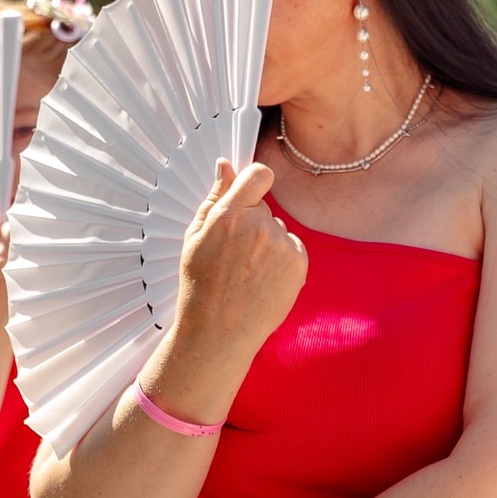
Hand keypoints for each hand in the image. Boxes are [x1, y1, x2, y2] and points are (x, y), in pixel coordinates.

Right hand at [172, 160, 305, 366]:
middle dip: (252, 222)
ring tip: (247, 272)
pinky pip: (293, 248)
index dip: (254, 181)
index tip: (249, 194)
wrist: (219, 331)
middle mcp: (259, 226)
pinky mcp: (299, 263)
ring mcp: (282, 245)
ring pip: (278, 230)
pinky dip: (282, 260)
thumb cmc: (202, 286)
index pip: (258, 174)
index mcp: (229, 215)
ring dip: (268, 243)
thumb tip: (225, 166)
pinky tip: (263, 280)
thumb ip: (215, 197)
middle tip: (235, 254)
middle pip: (265, 208)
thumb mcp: (197, 237)